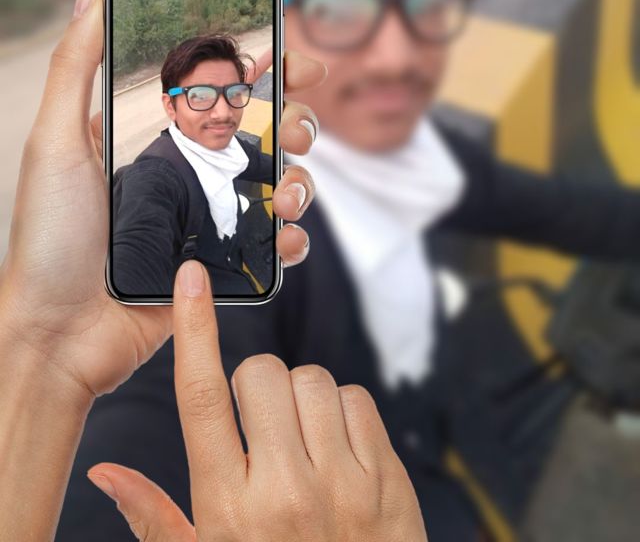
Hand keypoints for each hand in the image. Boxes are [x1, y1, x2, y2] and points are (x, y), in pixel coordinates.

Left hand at [0, 0, 325, 402]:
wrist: (56, 335)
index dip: (265, 67)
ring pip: (281, 182)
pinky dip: (292, 238)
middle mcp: (190, 168)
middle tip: (296, 130)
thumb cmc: (48, 236)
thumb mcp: (55, 140)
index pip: (221, 86)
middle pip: (265, 130)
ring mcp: (210, 216)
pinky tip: (285, 237)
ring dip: (302, 179)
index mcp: (156, 132)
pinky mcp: (222, 263)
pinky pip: (274, 243)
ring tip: (287, 192)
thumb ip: (76, 64)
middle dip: (296, 121)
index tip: (295, 58)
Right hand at [87, 259, 428, 541]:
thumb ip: (154, 517)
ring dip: (300, 397)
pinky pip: (357, 399)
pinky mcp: (387, 479)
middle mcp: (285, 490)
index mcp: (228, 508)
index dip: (193, 329)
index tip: (191, 280)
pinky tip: (335, 450)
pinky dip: (342, 411)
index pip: (201, 397)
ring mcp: (343, 483)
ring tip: (300, 442)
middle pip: (261, 373)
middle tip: (260, 425)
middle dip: (256, 384)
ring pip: (313, 379)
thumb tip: (105, 472)